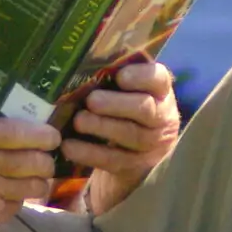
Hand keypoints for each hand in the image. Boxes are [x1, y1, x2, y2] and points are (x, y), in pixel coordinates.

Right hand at [0, 118, 60, 231]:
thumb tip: (13, 126)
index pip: (18, 132)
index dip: (43, 134)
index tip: (51, 136)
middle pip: (35, 160)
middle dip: (46, 158)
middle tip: (44, 156)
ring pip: (35, 185)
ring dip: (37, 180)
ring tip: (30, 175)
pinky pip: (20, 203)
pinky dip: (19, 197)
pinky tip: (6, 193)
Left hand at [61, 59, 179, 214]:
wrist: (132, 154)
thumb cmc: (122, 110)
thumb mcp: (123, 93)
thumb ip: (110, 79)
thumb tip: (80, 65)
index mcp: (159, 92)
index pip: (158, 78)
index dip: (141, 77)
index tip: (120, 76)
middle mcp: (161, 117)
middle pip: (145, 109)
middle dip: (116, 104)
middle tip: (91, 101)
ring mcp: (152, 145)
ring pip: (131, 135)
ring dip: (102, 127)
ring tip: (79, 121)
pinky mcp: (136, 167)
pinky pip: (114, 160)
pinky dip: (90, 153)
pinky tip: (69, 147)